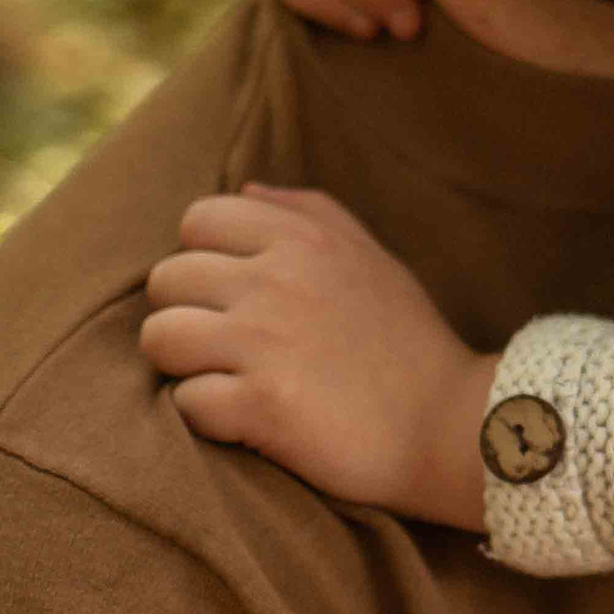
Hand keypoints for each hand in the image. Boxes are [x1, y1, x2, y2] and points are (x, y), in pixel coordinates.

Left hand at [140, 186, 496, 525]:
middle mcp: (277, 280)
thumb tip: (244, 187)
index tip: (233, 294)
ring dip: (183, 365)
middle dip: (186, 313)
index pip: (198, 219)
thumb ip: (308, 212)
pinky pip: (186, 401)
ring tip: (223, 378)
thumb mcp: (372, 258)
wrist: (453, 427)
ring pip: (159, 338)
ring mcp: (265, 342)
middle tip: (225, 345)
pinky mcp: (261, 405)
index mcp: (304, 239)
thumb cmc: (410, 343)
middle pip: (166, 280)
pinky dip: (206, 416)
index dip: (204, 258)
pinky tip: (244, 419)